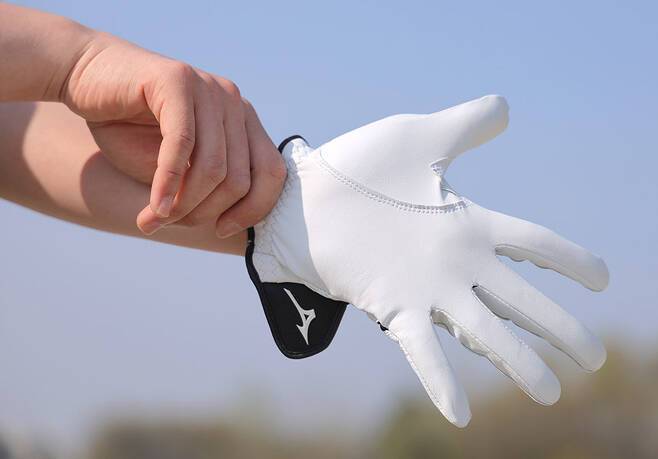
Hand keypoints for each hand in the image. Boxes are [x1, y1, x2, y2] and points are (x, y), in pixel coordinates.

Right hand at [62, 32, 285, 236]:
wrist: (84, 78)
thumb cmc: (129, 128)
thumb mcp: (175, 168)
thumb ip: (203, 189)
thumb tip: (229, 228)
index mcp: (243, 122)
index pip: (272, 173)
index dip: (253, 210)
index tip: (221, 229)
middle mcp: (234, 102)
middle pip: (240, 178)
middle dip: (205, 212)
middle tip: (172, 223)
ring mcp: (209, 89)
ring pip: (213, 167)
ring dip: (183, 205)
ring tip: (156, 219)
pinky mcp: (177, 81)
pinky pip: (182, 145)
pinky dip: (168, 183)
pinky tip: (154, 208)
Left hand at [246, 95, 608, 426]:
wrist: (305, 196)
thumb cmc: (360, 167)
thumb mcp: (421, 138)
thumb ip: (466, 126)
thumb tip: (507, 108)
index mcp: (466, 224)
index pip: (531, 242)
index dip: (568, 260)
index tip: (601, 279)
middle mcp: (453, 262)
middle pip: (521, 298)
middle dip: (558, 328)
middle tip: (593, 359)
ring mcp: (425, 288)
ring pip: (484, 331)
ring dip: (517, 363)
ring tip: (548, 393)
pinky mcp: (390, 305)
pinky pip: (420, 348)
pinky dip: (438, 380)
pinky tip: (458, 414)